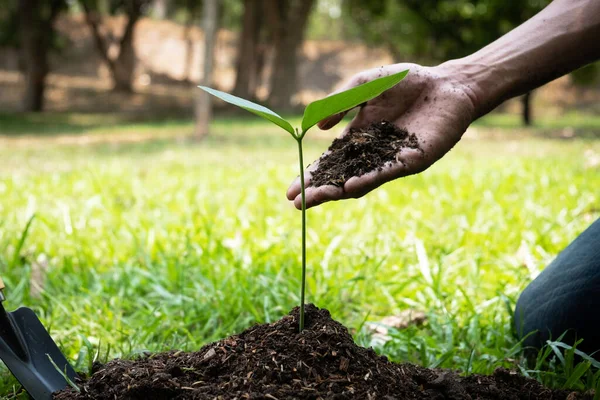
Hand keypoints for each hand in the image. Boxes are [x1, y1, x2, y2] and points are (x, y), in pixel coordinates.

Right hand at [286, 62, 478, 209]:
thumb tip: (318, 127)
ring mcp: (391, 159)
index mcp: (357, 137)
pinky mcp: (412, 160)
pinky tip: (350, 186)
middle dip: (318, 191)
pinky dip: (368, 179)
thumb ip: (341, 102)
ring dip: (338, 191)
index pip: (329, 163)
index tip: (291, 191)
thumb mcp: (364, 85)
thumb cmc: (405, 82)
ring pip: (360, 182)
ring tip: (317, 198)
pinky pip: (387, 172)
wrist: (446, 83)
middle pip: (339, 178)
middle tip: (297, 203)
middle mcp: (371, 154)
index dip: (310, 177)